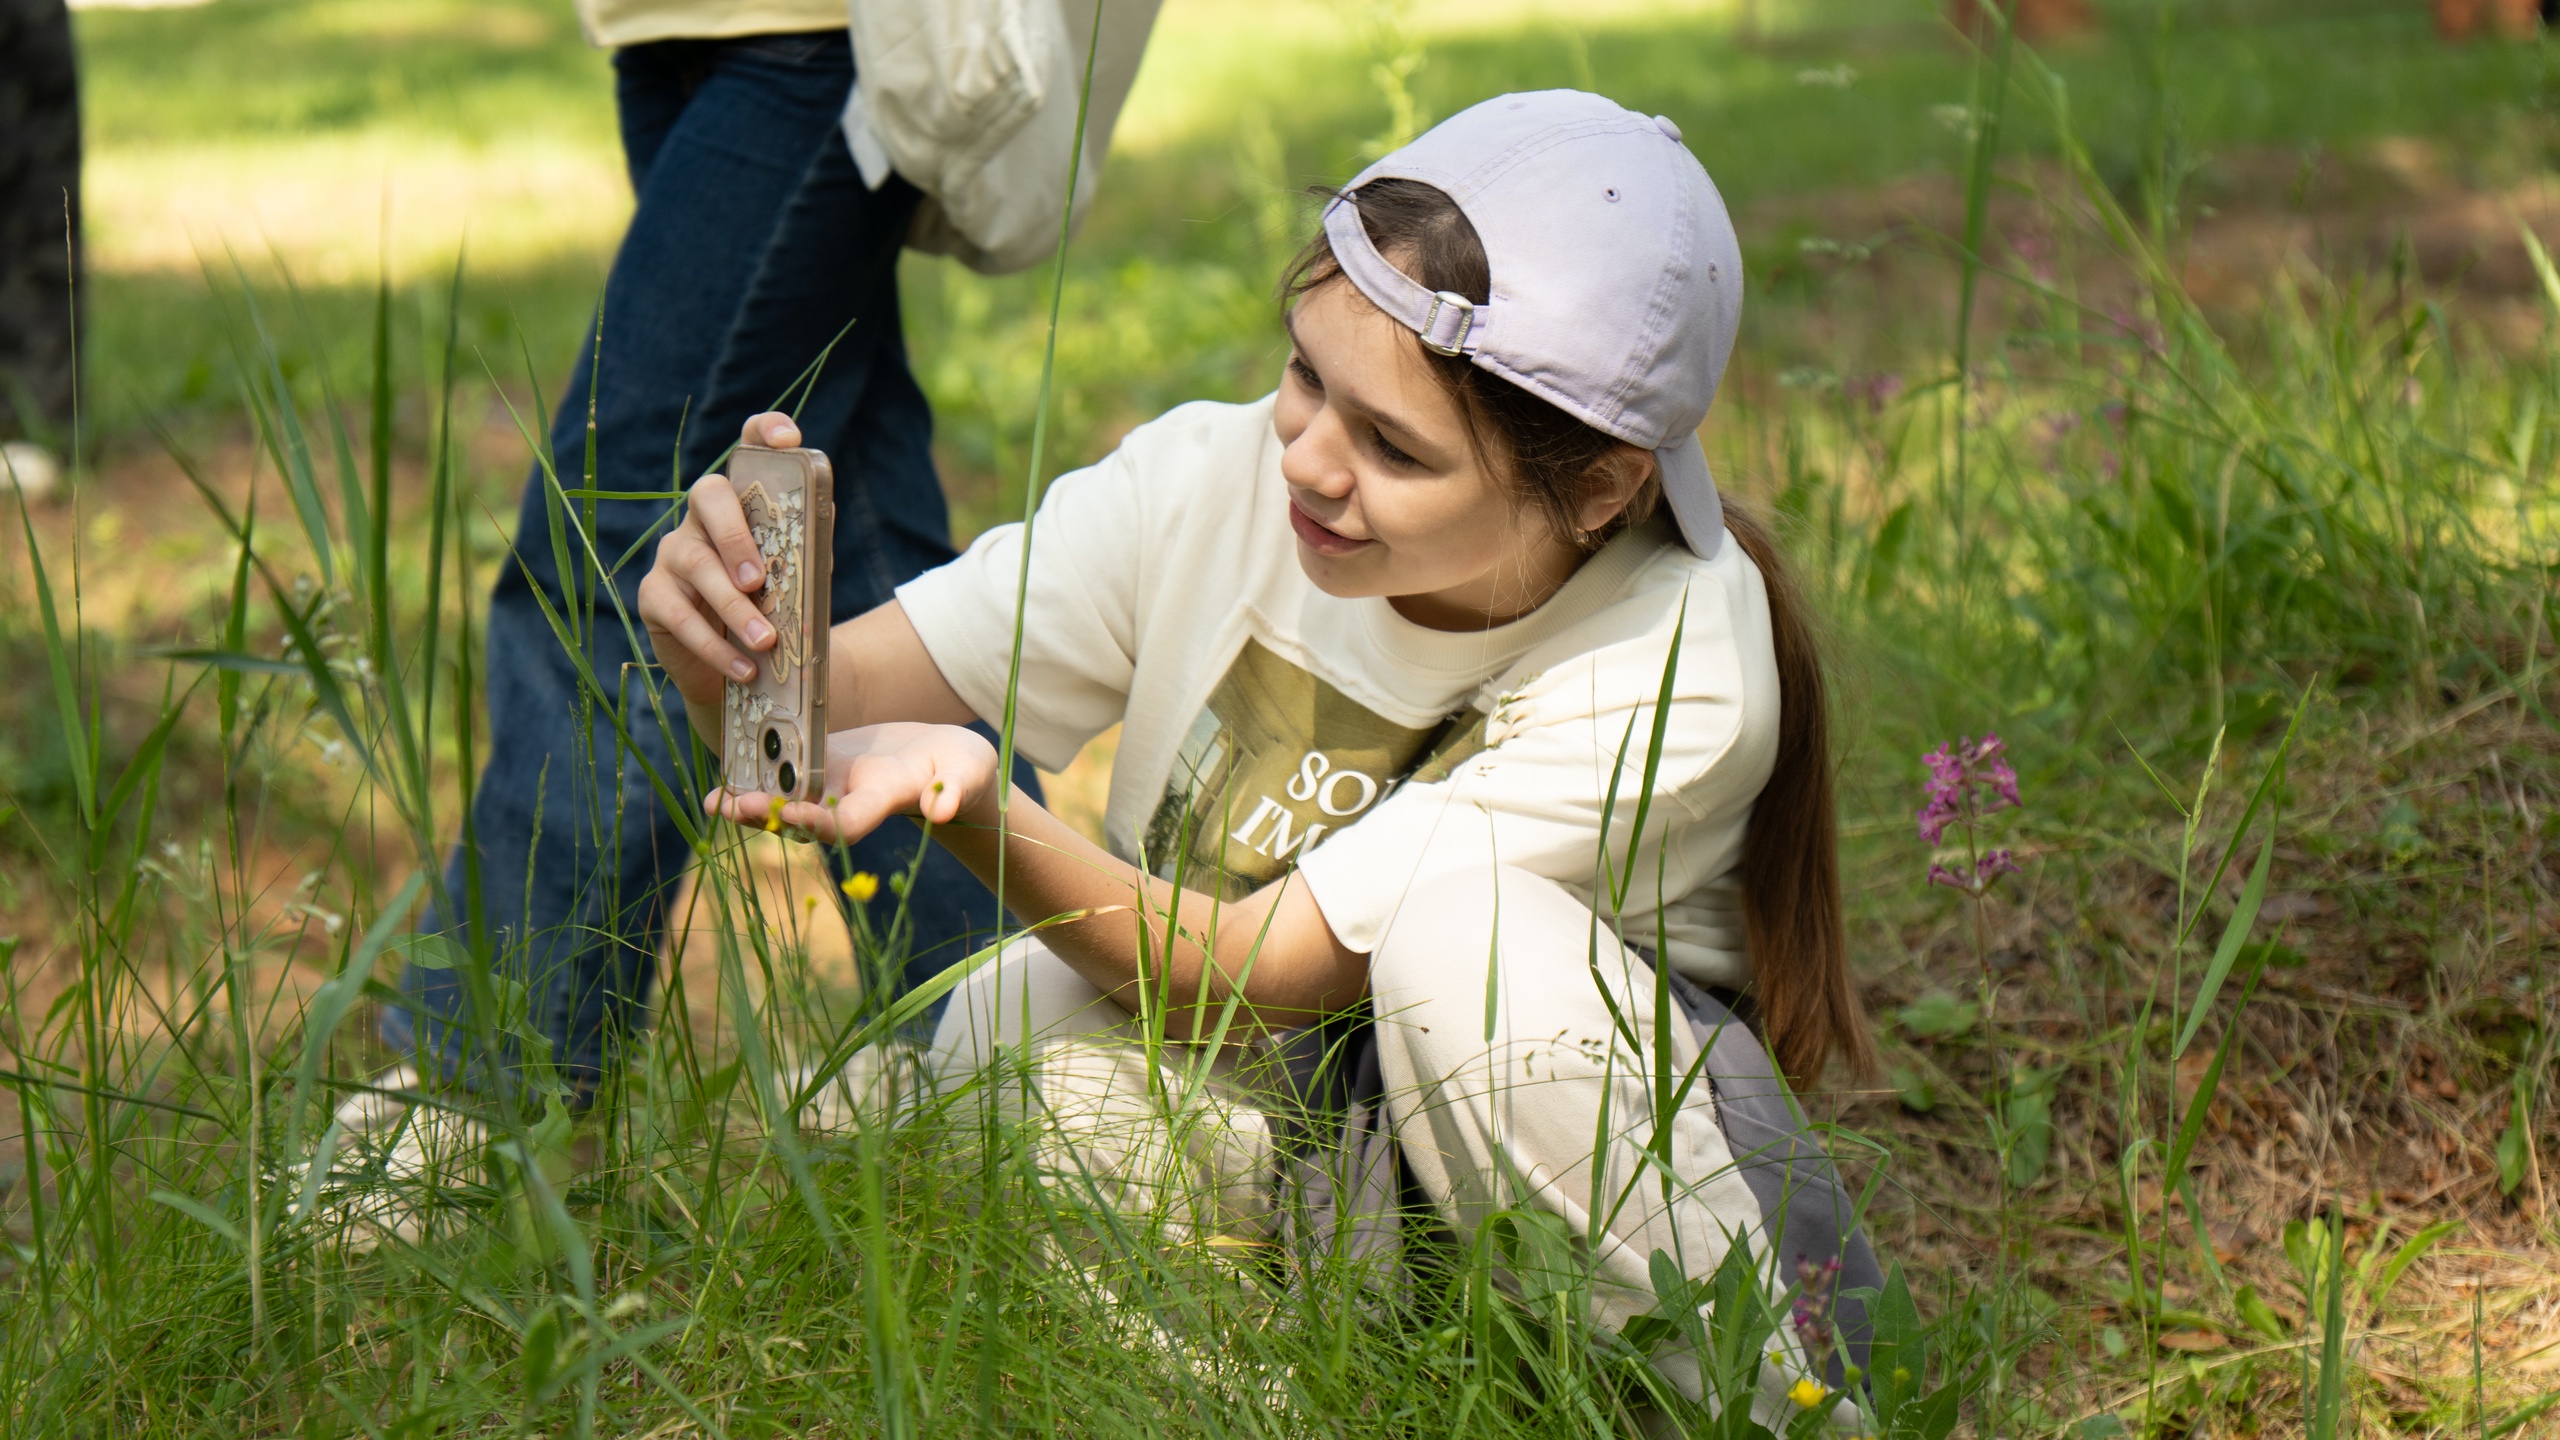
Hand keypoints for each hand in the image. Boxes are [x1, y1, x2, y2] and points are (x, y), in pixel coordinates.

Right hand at [636, 412, 804, 708]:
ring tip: (765, 641)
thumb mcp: (798, 581)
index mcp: (743, 505)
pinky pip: (680, 616)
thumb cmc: (775, 615)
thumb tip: (824, 511)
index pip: (748, 452)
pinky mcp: (655, 596)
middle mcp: (702, 519)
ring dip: (733, 606)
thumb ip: (807, 547)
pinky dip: (715, 645)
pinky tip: (743, 667)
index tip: (788, 439)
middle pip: (708, 496)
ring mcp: (673, 554)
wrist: (746, 672)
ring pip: (696, 564)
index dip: (763, 433)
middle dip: (735, 535)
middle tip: (760, 580)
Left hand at [707, 723, 999, 845]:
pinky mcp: (826, 764)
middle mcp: (851, 800)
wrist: (949, 762)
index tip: (791, 817)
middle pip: (805, 818)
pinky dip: (759, 775)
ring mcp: (835, 785)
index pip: (847, 821)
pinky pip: (788, 774)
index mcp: (883, 801)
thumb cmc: (963, 768)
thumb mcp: (967, 772)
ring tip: (716, 799)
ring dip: (752, 802)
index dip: (819, 822)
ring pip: (788, 800)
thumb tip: (943, 810)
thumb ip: (954, 789)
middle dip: (769, 816)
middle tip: (729, 806)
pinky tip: (728, 771)